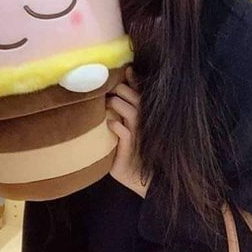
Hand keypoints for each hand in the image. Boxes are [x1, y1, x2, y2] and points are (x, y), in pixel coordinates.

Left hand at [106, 67, 150, 197]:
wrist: (142, 182)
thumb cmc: (133, 154)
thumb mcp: (131, 131)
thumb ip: (125, 113)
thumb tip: (112, 96)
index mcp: (144, 117)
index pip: (140, 93)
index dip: (134, 80)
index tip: (127, 70)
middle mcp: (144, 123)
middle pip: (133, 97)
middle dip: (120, 90)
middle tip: (109, 89)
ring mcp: (138, 135)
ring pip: (129, 110)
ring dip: (117, 104)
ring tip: (107, 103)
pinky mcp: (130, 149)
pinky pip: (123, 132)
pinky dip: (115, 125)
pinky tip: (109, 122)